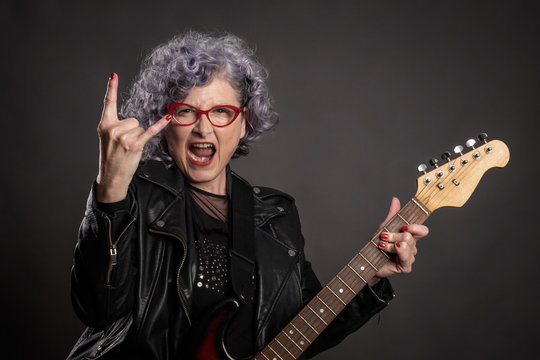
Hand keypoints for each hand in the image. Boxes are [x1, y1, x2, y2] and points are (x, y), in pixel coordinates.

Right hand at [96, 73, 170, 202]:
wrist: (111, 178)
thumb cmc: (111, 158)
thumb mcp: (107, 140)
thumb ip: (116, 127)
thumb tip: (133, 121)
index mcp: (104, 125)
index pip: (108, 103)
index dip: (110, 88)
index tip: (114, 75)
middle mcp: (112, 129)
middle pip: (133, 119)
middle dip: (132, 131)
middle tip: (124, 145)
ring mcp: (123, 137)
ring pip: (140, 127)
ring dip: (138, 138)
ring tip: (129, 149)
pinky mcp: (134, 145)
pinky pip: (150, 131)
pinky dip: (160, 125)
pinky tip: (168, 116)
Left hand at [370, 197, 428, 283]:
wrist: (368, 262)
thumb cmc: (377, 245)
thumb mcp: (384, 228)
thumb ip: (392, 215)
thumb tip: (396, 200)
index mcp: (410, 236)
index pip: (422, 231)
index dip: (416, 228)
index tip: (404, 226)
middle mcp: (412, 247)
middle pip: (410, 237)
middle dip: (394, 235)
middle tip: (383, 236)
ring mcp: (409, 257)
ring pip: (407, 245)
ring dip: (391, 244)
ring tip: (381, 245)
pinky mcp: (406, 267)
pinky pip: (406, 258)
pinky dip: (399, 251)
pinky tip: (393, 248)